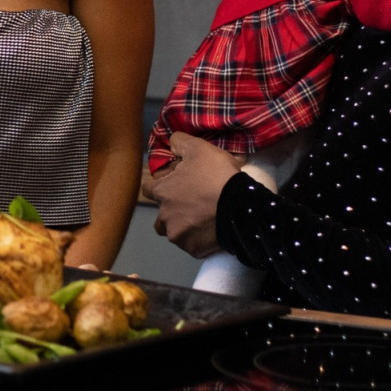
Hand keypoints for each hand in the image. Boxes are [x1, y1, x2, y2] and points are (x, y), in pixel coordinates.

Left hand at [148, 133, 242, 258]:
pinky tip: (211, 230)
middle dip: (171, 211)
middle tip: (192, 204)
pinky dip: (198, 240)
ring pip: (174, 232)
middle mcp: (164, 216)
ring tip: (202, 219)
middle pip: (160, 216)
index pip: (148, 189)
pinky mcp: (193, 250)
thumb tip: (171, 141)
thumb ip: (180, 142)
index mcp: (162, 192)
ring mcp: (178, 236)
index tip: (175, 184)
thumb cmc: (217, 176)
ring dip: (183, 226)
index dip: (161, 185)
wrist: (241, 207)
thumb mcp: (200, 149)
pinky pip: (192, 245)